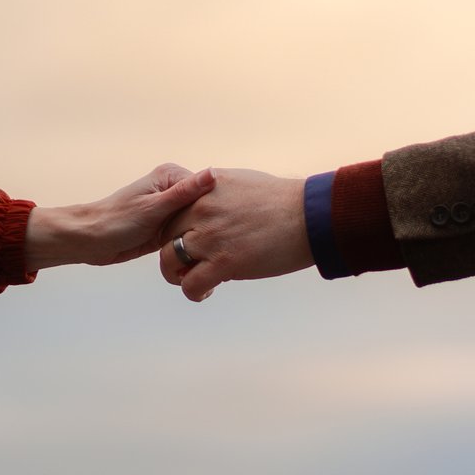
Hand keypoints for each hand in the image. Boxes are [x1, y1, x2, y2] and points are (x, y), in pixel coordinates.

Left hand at [25, 164, 213, 269]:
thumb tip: (211, 174)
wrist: (92, 240)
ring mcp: (171, 210)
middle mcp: (173, 190)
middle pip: (205, 207)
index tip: (227, 223)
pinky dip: (192, 245)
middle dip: (210, 223)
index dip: (218, 206)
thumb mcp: (154, 207)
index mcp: (171, 176)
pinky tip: (201, 255)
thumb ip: (184, 193)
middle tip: (221, 241)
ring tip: (214, 250)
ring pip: (198, 224)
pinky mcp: (167, 229)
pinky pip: (187, 236)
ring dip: (202, 235)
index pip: (208, 188)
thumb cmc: (116, 220)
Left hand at [157, 168, 312, 299]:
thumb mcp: (240, 183)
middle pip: (164, 236)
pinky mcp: (224, 262)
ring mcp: (210, 237)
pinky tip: (207, 290)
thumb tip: (208, 199)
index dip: (173, 230)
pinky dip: (194, 292)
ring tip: (193, 280)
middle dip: (172, 252)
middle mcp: (201, 210)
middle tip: (187, 265)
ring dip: (177, 275)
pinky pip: (191, 284)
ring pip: (170, 261)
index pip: (170, 212)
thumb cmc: (283, 199)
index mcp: (204, 189)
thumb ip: (216, 192)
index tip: (186, 241)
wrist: (309, 215)